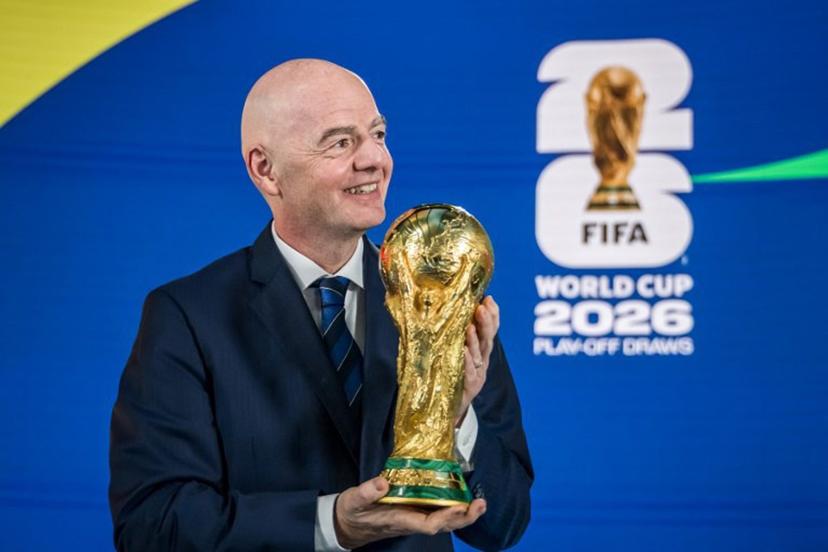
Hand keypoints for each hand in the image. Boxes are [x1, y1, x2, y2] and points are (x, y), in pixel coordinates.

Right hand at [334, 477, 486, 548]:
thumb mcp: (353, 500)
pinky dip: (452, 508)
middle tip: (480, 504)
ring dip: (462, 514)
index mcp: (399, 520)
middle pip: (443, 525)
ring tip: (479, 503)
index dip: (445, 517)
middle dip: (463, 518)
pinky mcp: (413, 512)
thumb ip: (366, 492)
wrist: (346, 525)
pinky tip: (462, 499)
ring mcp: (413, 518)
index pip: (428, 524)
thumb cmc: (352, 512)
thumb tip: (382, 482)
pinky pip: (437, 513)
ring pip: (443, 521)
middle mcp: (411, 522)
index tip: (459, 506)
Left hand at [456, 296, 499, 425]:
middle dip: (487, 322)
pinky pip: (468, 372)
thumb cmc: (452, 378)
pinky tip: (463, 350)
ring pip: (479, 354)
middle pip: (488, 339)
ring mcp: (477, 374)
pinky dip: (466, 361)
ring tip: (471, 325)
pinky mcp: (469, 386)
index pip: (490, 330)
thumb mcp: (458, 355)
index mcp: (481, 352)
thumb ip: (459, 337)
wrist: (449, 409)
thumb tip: (455, 314)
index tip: (489, 298)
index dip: (492, 315)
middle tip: (482, 306)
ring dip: (476, 339)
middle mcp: (482, 362)